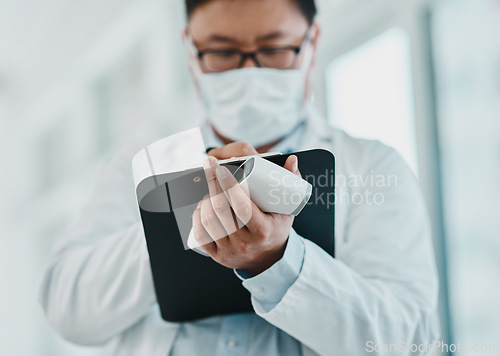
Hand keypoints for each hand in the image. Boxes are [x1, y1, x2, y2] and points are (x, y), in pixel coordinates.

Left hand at [192, 145, 300, 275]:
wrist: (268, 259)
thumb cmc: (276, 228)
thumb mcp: (288, 209)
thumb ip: (292, 182)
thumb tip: (292, 159)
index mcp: (263, 231)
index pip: (243, 206)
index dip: (229, 185)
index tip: (221, 168)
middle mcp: (245, 243)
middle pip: (222, 210)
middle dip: (212, 183)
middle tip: (209, 165)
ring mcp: (229, 250)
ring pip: (209, 220)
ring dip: (204, 198)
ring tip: (207, 185)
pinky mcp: (217, 255)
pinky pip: (200, 234)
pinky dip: (197, 216)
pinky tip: (200, 204)